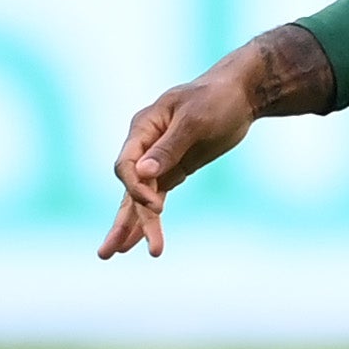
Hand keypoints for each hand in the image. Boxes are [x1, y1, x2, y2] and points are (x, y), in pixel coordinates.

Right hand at [97, 65, 259, 259]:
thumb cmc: (216, 99)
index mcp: (143, 128)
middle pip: (128, 188)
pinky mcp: (174, 170)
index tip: (156, 208)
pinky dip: (149, 218)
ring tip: (113, 255)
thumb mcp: (195, 120)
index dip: (136, 188)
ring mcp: (158, 160)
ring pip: (139, 198)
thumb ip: (169, 146)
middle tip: (108, 253)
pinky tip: (140, 241)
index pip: (126, 165)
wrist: (239, 94)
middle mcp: (144, 146)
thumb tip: (143, 174)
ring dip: (132, 227)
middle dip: (121, 221)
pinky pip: (156, 198)